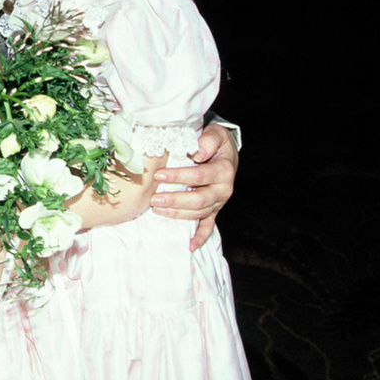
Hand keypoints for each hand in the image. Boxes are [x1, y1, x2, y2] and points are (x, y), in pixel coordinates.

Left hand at [150, 123, 237, 250]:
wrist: (226, 153)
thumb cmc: (216, 143)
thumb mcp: (217, 133)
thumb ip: (209, 139)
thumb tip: (198, 152)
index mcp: (223, 171)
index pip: (199, 176)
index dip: (179, 176)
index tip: (159, 174)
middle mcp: (223, 190)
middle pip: (198, 199)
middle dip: (174, 200)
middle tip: (153, 198)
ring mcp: (218, 202)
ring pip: (198, 213)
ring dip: (177, 213)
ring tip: (156, 209)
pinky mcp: (214, 210)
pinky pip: (209, 226)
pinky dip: (201, 237)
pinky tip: (190, 245)